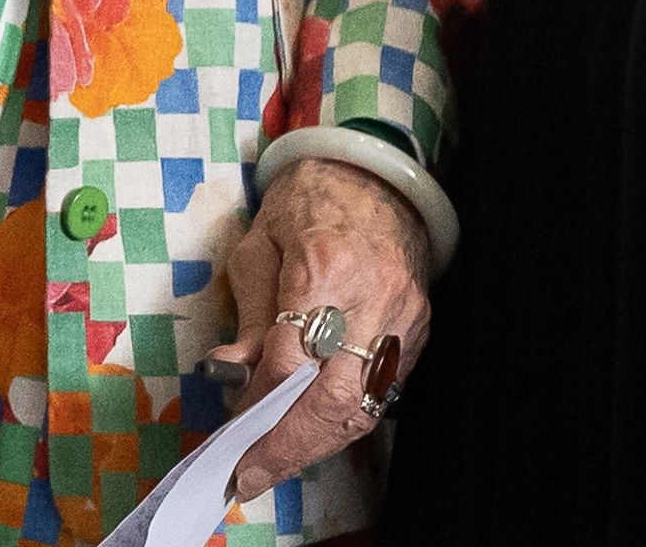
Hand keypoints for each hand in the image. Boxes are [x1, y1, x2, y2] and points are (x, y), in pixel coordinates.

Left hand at [212, 158, 432, 502]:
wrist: (372, 173)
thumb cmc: (307, 200)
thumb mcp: (258, 244)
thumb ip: (249, 313)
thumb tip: (232, 371)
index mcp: (323, 267)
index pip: (288, 365)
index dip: (255, 411)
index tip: (229, 438)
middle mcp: (370, 297)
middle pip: (331, 401)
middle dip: (288, 448)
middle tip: (249, 473)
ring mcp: (401, 317)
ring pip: (362, 407)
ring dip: (315, 444)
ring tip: (276, 463)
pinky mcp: (416, 329)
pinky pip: (380, 392)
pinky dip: (343, 419)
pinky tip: (311, 432)